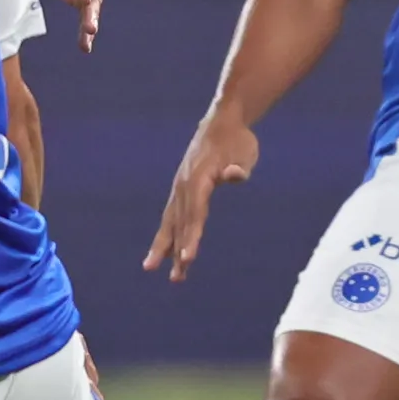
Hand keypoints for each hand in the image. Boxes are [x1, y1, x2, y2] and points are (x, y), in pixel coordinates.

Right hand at [144, 111, 258, 281]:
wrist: (223, 122)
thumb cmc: (237, 140)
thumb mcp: (245, 152)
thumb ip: (238, 168)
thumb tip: (234, 174)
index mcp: (200, 178)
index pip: (196, 214)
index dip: (192, 237)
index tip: (189, 258)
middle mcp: (185, 185)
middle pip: (180, 223)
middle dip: (176, 250)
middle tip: (177, 276)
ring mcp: (181, 187)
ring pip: (171, 222)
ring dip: (165, 246)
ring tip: (152, 269)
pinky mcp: (182, 190)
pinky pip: (172, 215)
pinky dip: (167, 234)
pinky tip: (164, 251)